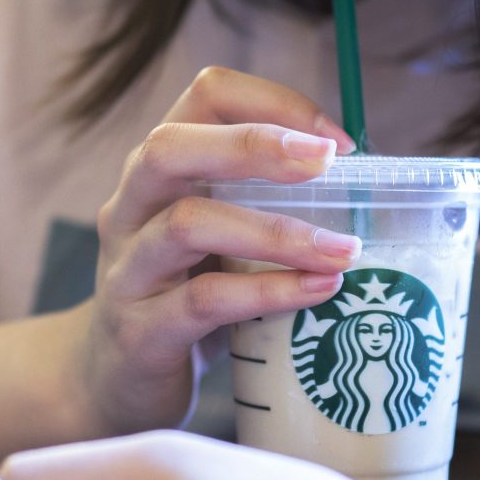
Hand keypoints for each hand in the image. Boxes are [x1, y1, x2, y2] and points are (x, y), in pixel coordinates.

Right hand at [82, 66, 360, 434]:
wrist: (114, 382)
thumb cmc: (184, 296)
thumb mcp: (219, 238)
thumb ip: (263, 204)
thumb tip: (365, 185)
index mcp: (159, 170)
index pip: (204, 96)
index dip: (273, 103)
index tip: (335, 141)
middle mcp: (130, 207)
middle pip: (171, 146)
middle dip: (254, 145)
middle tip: (325, 163)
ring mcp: (128, 269)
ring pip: (188, 224)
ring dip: (275, 232)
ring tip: (341, 250)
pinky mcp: (140, 331)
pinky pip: (203, 300)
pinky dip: (268, 291)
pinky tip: (317, 290)